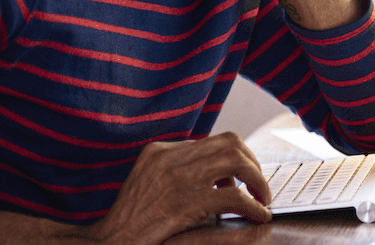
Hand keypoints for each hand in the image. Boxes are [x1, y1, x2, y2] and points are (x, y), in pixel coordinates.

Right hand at [82, 133, 271, 244]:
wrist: (112, 241)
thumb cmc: (130, 219)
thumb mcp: (146, 180)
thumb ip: (172, 169)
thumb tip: (211, 173)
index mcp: (159, 150)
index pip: (211, 141)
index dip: (234, 158)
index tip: (240, 177)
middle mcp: (171, 157)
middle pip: (230, 143)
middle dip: (252, 163)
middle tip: (258, 185)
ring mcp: (180, 178)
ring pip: (237, 162)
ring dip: (257, 180)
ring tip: (262, 198)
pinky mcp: (188, 203)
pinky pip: (235, 197)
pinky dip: (253, 206)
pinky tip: (258, 216)